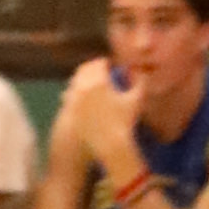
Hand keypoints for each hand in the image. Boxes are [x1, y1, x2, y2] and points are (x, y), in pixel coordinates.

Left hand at [64, 56, 142, 179]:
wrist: (107, 144)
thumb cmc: (124, 122)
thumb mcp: (136, 101)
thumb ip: (140, 83)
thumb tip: (139, 71)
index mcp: (99, 82)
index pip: (99, 64)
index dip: (105, 63)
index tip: (109, 65)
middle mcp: (83, 86)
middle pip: (84, 69)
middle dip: (92, 68)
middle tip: (100, 71)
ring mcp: (73, 97)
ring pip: (75, 80)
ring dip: (83, 78)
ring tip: (91, 82)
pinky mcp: (68, 108)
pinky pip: (68, 93)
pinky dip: (75, 91)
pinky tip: (82, 95)